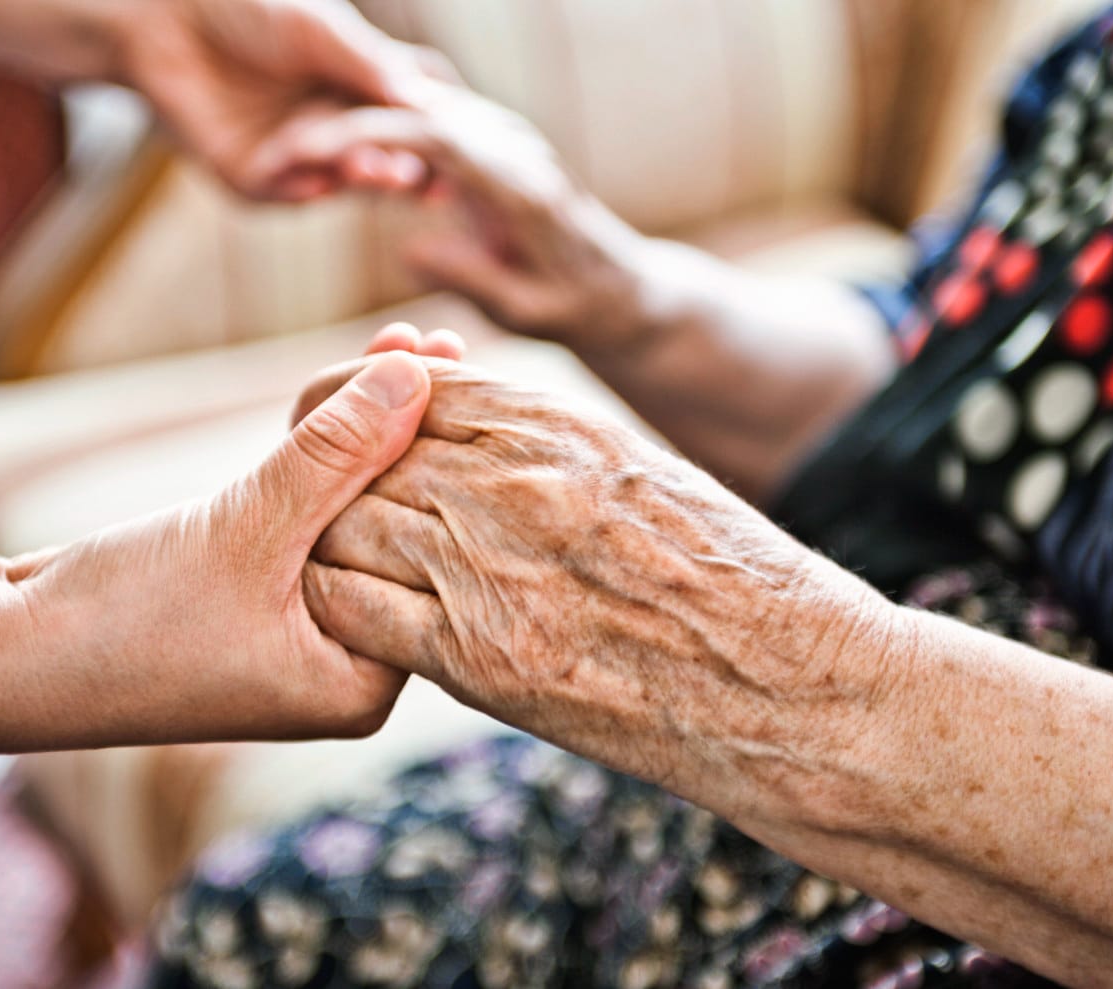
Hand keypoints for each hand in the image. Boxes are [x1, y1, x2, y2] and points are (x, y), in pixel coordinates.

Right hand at [0, 352, 435, 748]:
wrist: (1, 656)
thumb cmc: (125, 618)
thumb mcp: (248, 527)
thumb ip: (337, 454)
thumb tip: (419, 373)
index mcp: (361, 685)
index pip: (432, 559)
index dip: (445, 460)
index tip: (469, 373)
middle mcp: (342, 668)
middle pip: (399, 532)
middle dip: (412, 435)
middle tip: (444, 342)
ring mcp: (299, 635)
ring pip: (351, 516)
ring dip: (367, 432)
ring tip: (408, 341)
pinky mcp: (256, 601)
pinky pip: (306, 518)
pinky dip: (321, 459)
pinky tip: (351, 389)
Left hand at [115, 0, 452, 199]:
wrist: (164, 15)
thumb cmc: (248, 6)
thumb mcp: (321, 29)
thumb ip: (372, 66)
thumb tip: (431, 102)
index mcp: (359, 88)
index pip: (411, 121)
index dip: (436, 137)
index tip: (462, 146)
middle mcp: (334, 127)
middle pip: (383, 160)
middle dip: (404, 169)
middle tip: (421, 176)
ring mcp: (295, 157)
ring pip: (339, 182)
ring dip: (359, 180)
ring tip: (374, 170)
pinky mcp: (252, 179)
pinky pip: (284, 194)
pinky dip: (298, 187)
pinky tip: (312, 178)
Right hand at [248, 85, 653, 345]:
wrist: (620, 288)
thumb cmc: (574, 309)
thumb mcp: (527, 312)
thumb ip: (474, 277)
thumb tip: (408, 248)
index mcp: (522, 186)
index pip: (437, 136)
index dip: (370, 135)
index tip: (311, 150)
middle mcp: (517, 149)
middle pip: (419, 108)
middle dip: (348, 121)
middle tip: (283, 148)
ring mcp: (509, 140)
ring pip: (422, 107)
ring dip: (361, 122)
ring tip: (298, 151)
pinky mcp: (496, 145)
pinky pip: (432, 123)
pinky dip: (384, 133)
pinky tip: (341, 154)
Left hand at [296, 360, 897, 803]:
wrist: (786, 683)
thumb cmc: (729, 577)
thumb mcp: (639, 470)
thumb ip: (545, 442)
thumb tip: (468, 423)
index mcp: (557, 424)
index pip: (413, 387)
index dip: (361, 403)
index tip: (345, 428)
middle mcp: (511, 482)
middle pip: (365, 456)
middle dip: (336, 477)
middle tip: (326, 505)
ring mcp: (489, 569)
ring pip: (347, 530)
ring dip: (335, 545)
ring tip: (346, 564)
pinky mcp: (478, 659)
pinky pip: (357, 615)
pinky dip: (341, 612)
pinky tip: (362, 622)